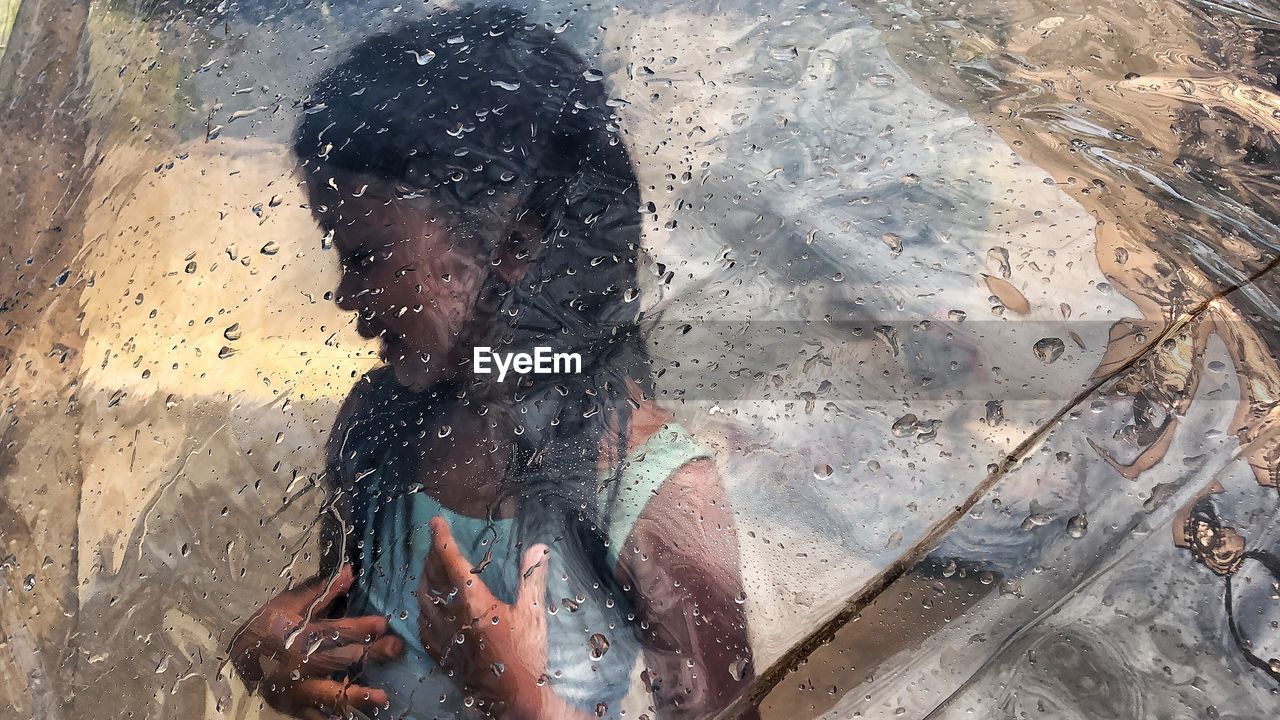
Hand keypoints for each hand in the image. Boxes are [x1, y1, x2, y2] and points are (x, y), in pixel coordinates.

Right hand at [229, 564, 403, 718]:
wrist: (236, 657)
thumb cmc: (266, 626)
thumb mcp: (289, 604)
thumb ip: (322, 592)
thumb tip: (349, 572)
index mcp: (296, 636)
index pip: (333, 631)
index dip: (359, 627)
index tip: (383, 624)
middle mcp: (296, 664)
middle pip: (337, 660)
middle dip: (369, 655)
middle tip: (394, 649)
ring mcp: (294, 689)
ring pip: (328, 693)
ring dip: (356, 695)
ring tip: (381, 697)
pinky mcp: (292, 707)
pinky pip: (314, 716)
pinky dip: (331, 717)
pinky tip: (350, 717)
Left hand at [417, 516, 550, 713]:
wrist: (514, 699)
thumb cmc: (526, 655)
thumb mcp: (533, 614)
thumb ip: (532, 578)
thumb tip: (539, 548)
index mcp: (474, 603)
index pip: (451, 562)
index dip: (442, 540)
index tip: (436, 522)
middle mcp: (452, 617)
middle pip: (432, 578)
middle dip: (432, 556)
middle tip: (437, 543)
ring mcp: (443, 637)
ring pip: (423, 600)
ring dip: (425, 579)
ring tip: (431, 569)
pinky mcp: (441, 654)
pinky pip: (423, 624)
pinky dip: (423, 607)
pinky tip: (428, 606)